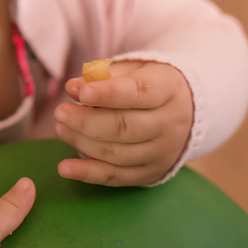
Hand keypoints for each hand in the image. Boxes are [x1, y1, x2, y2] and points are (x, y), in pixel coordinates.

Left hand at [55, 60, 193, 186]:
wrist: (187, 112)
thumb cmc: (149, 85)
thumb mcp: (132, 70)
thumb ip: (103, 76)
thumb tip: (73, 88)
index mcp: (168, 90)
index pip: (138, 92)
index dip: (108, 94)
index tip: (82, 93)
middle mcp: (170, 124)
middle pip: (125, 127)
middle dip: (86, 121)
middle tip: (60, 113)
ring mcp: (162, 152)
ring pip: (117, 153)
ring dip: (82, 142)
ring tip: (60, 128)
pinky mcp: (151, 173)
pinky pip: (117, 176)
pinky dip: (88, 173)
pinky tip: (65, 168)